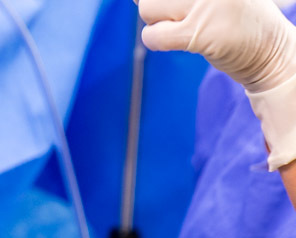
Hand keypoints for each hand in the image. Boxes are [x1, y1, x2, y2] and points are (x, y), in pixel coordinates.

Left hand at [138, 0, 295, 92]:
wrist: (269, 52)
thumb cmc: (234, 20)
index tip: (171, 9)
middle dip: (154, 7)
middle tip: (176, 17)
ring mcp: (206, 5)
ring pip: (148, 8)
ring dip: (155, 23)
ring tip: (180, 28)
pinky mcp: (200, 33)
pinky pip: (154, 35)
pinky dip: (155, 41)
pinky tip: (176, 41)